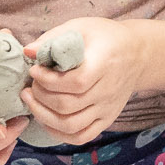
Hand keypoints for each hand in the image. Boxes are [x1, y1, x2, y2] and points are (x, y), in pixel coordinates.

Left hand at [20, 17, 144, 145]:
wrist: (136, 54)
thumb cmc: (105, 38)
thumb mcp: (81, 27)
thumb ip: (54, 38)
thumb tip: (28, 52)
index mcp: (104, 63)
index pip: (75, 82)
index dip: (48, 80)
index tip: (35, 70)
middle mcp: (108, 90)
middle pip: (68, 106)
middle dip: (40, 97)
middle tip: (31, 85)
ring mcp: (107, 108)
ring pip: (71, 126)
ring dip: (44, 116)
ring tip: (32, 101)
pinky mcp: (106, 120)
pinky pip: (81, 137)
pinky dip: (59, 133)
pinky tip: (46, 119)